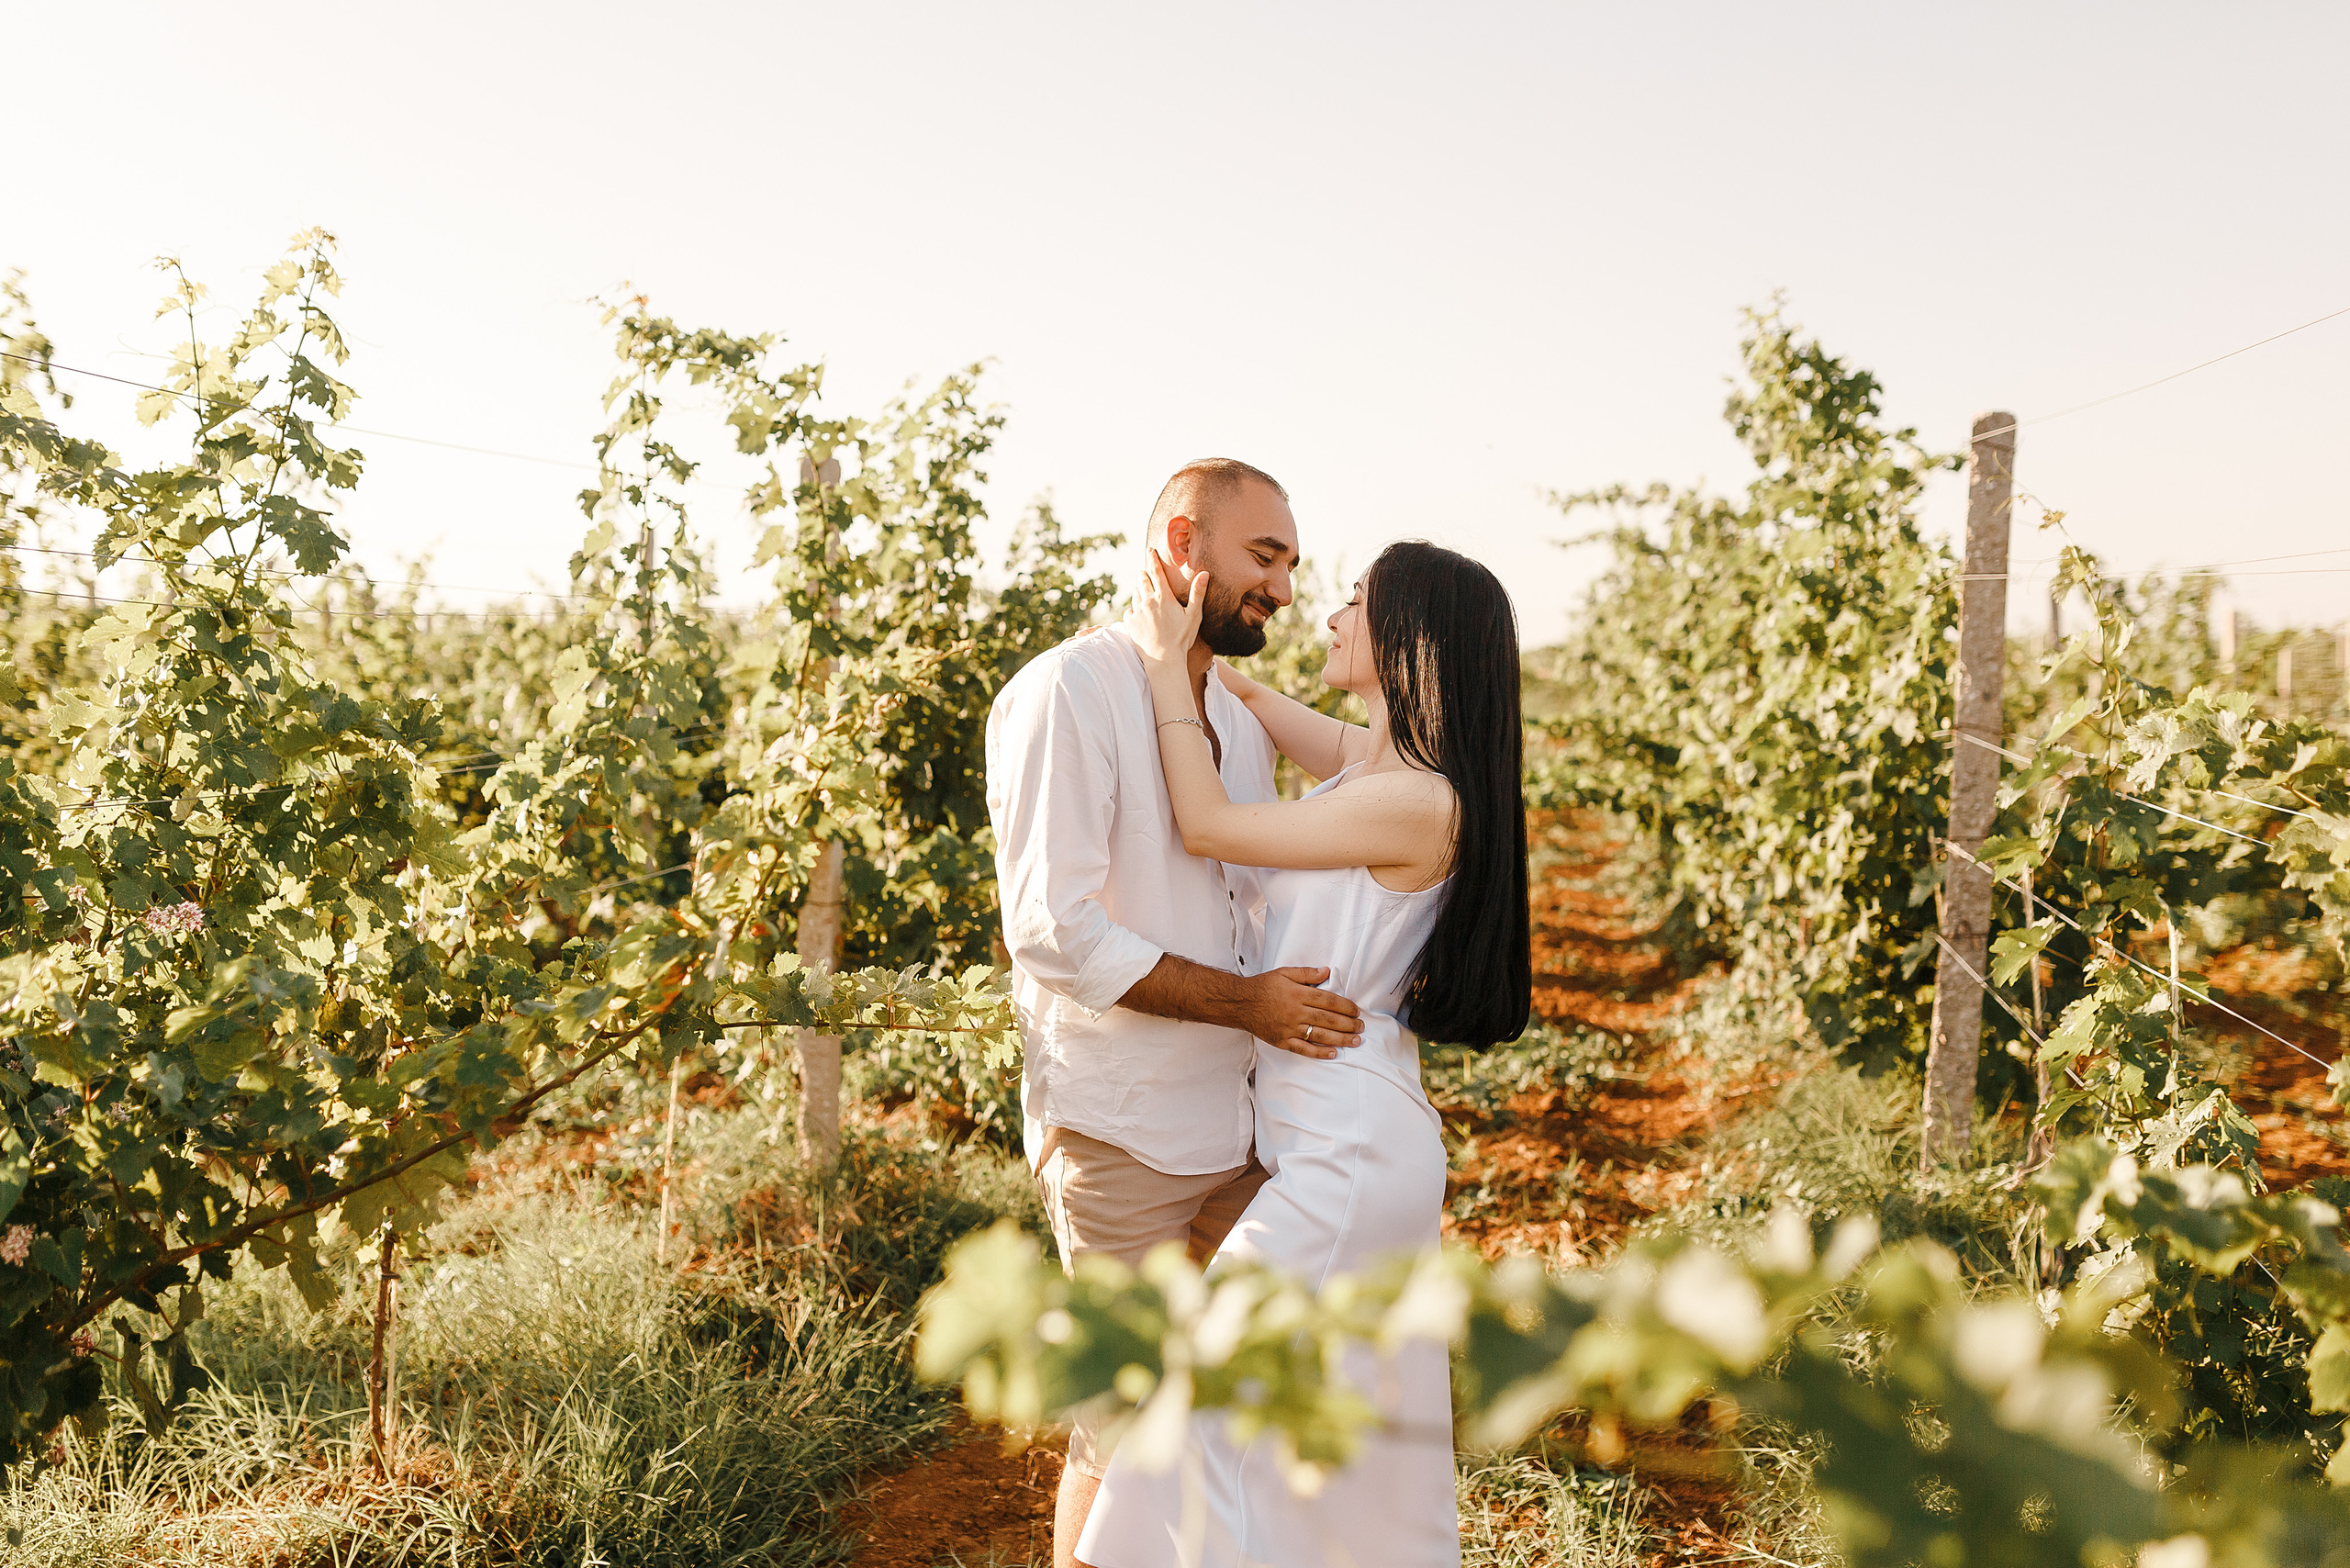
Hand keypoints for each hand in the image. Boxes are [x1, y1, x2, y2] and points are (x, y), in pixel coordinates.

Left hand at [1127, 548, 1205, 668]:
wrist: (1163, 660)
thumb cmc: (1181, 638)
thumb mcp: (1194, 615)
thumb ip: (1198, 593)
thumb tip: (1204, 573)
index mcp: (1163, 597)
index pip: (1155, 571)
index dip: (1152, 559)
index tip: (1149, 550)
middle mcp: (1147, 601)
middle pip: (1142, 580)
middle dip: (1143, 574)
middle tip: (1145, 572)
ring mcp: (1137, 612)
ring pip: (1135, 594)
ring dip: (1139, 590)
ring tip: (1144, 592)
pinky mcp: (1129, 623)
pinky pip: (1129, 611)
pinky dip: (1134, 609)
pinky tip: (1139, 613)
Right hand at [1236, 967, 1363, 1059]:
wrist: (1240, 1003)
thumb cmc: (1263, 987)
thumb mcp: (1284, 973)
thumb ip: (1306, 973)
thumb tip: (1327, 971)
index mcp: (1297, 994)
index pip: (1328, 1001)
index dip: (1345, 1006)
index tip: (1356, 1011)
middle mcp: (1295, 1012)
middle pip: (1328, 1019)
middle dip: (1348, 1024)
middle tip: (1361, 1027)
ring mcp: (1289, 1029)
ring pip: (1320, 1035)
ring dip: (1340, 1039)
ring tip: (1355, 1040)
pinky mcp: (1282, 1041)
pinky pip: (1304, 1049)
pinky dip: (1319, 1052)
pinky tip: (1333, 1053)